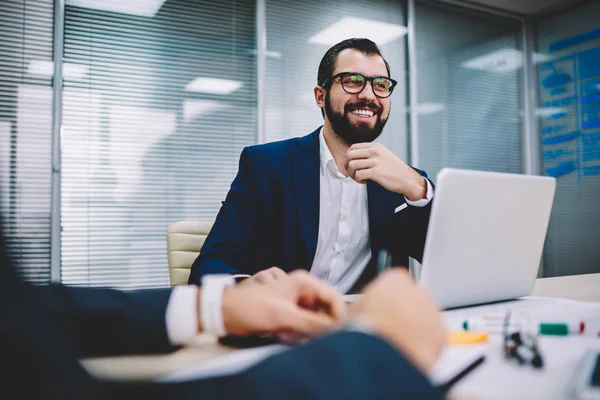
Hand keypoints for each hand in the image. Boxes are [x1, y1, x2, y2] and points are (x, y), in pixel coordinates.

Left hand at [221, 270, 345, 339]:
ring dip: (305, 332)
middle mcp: (304, 290)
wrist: (225, 312)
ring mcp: (297, 302)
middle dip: (318, 327)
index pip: (334, 298)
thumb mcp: (283, 316)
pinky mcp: (291, 313)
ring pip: (316, 321)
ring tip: (285, 334)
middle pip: (326, 311)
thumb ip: (312, 323)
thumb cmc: (250, 307)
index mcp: (304, 282)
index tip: (336, 333)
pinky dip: (297, 334)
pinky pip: (304, 326)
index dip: (339, 316)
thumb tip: (336, 330)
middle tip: (302, 335)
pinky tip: (281, 335)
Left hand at [344, 142, 425, 200]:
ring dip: (352, 174)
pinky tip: (365, 181)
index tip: (351, 166)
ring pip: (352, 165)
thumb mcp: (383, 155)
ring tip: (359, 178)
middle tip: (352, 173)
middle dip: (347, 166)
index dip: (348, 157)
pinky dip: (358, 180)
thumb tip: (352, 158)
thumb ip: (370, 154)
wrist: (408, 180)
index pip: (353, 147)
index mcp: (376, 146)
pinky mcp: (376, 172)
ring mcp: (375, 162)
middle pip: (350, 155)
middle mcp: (375, 151)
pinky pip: (358, 174)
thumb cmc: (394, 170)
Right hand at [351, 269, 445, 372]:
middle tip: (389, 328)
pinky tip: (408, 352)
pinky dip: (425, 344)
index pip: (393, 283)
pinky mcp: (441, 334)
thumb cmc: (366, 330)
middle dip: (404, 312)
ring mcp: (432, 312)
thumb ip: (364, 304)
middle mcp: (417, 291)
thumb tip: (360, 312)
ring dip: (415, 328)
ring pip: (425, 318)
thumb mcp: (353, 310)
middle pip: (412, 299)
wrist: (382, 353)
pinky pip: (434, 338)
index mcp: (395, 279)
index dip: (385, 298)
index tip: (379, 309)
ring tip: (397, 344)